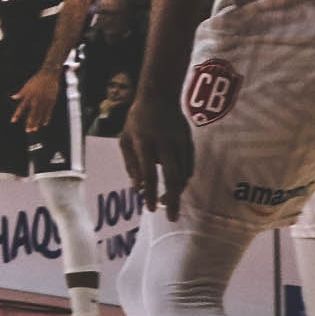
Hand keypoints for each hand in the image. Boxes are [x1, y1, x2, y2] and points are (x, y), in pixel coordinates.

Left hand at [12, 68, 62, 130]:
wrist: (49, 75)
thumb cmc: (36, 80)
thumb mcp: (27, 86)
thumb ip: (20, 93)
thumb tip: (13, 97)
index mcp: (29, 96)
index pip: (21, 107)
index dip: (17, 114)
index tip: (13, 121)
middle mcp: (36, 99)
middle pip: (32, 113)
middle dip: (30, 122)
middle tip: (28, 130)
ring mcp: (44, 101)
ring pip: (40, 114)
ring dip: (37, 122)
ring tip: (34, 129)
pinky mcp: (52, 101)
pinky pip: (49, 111)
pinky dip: (46, 118)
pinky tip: (44, 123)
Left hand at [121, 86, 195, 218]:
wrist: (159, 97)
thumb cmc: (136, 121)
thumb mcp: (125, 139)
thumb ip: (130, 164)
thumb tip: (138, 189)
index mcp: (144, 143)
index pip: (149, 174)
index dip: (151, 193)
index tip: (150, 208)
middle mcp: (164, 144)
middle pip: (172, 178)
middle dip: (173, 200)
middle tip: (172, 217)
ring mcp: (179, 143)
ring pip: (183, 174)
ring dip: (177, 192)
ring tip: (168, 202)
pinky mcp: (189, 143)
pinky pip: (189, 167)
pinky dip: (183, 180)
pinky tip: (176, 186)